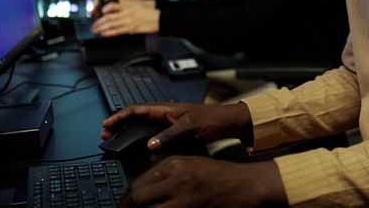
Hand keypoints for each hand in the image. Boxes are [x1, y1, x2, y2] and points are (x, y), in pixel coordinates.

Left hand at [91, 0, 159, 36]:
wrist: (160, 16)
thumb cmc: (150, 8)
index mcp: (127, 4)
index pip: (112, 5)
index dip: (104, 8)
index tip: (100, 11)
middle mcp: (126, 12)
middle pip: (109, 17)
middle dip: (99, 21)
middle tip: (93, 24)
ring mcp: (128, 21)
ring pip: (112, 24)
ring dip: (101, 28)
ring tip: (95, 30)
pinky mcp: (131, 28)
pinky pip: (118, 31)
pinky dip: (110, 33)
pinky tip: (104, 34)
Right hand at [101, 102, 252, 149]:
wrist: (227, 122)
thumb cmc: (211, 119)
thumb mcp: (189, 127)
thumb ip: (169, 135)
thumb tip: (150, 144)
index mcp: (165, 108)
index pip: (136, 109)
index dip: (119, 116)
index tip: (106, 124)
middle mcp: (165, 113)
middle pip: (135, 116)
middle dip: (119, 123)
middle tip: (106, 134)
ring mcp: (168, 121)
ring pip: (142, 123)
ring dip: (128, 129)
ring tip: (116, 138)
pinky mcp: (174, 129)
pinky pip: (151, 131)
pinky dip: (140, 135)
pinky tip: (137, 143)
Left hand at [119, 157, 286, 207]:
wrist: (244, 184)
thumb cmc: (217, 174)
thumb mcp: (189, 164)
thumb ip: (167, 172)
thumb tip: (142, 187)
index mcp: (173, 165)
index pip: (139, 183)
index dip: (127, 199)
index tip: (124, 205)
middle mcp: (175, 179)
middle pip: (138, 196)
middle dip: (128, 206)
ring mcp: (183, 198)